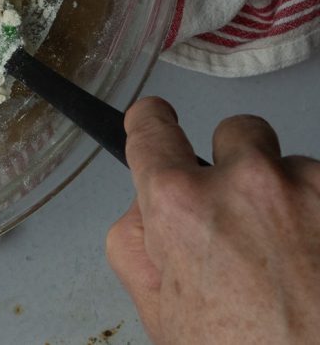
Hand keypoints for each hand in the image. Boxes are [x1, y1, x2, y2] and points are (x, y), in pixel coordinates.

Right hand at [107, 97, 319, 343]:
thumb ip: (134, 245)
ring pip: (294, 167)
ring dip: (291, 197)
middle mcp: (245, 181)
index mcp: (181, 204)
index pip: (151, 128)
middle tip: (246, 216)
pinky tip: (318, 262)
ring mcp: (308, 188)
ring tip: (296, 258)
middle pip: (237, 132)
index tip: (157, 121)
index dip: (150, 124)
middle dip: (237, 164)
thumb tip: (147, 210)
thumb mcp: (160, 313)